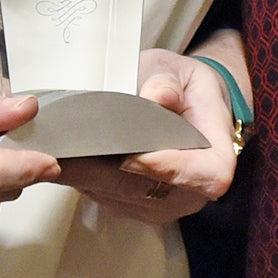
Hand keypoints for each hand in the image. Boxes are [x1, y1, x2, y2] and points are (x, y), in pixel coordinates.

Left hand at [57, 47, 242, 223]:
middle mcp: (194, 190)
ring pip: (123, 198)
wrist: (184, 103)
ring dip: (89, 178)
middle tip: (67, 153)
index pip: (206, 176)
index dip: (170, 169)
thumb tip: (158, 96)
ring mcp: (165, 205)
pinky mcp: (137, 208)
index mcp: (216, 156)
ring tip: (60, 152)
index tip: (132, 157)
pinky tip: (69, 159)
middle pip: (151, 191)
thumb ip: (167, 81)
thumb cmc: (183, 87)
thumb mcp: (178, 70)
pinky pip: (109, 200)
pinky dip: (86, 181)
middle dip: (106, 172)